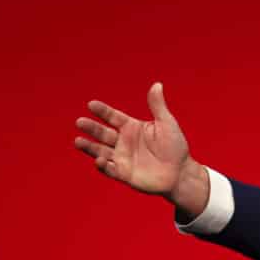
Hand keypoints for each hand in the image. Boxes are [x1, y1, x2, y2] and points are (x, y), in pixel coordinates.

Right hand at [74, 82, 206, 213]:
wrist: (181, 173)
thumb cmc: (175, 147)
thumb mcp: (167, 124)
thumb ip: (158, 106)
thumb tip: (157, 84)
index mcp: (131, 127)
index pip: (113, 117)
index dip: (102, 111)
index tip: (92, 105)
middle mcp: (123, 142)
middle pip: (102, 133)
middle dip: (91, 128)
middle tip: (80, 122)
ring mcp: (122, 158)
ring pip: (100, 151)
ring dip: (89, 147)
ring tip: (78, 141)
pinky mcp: (124, 174)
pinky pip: (110, 169)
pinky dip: (103, 165)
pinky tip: (99, 160)